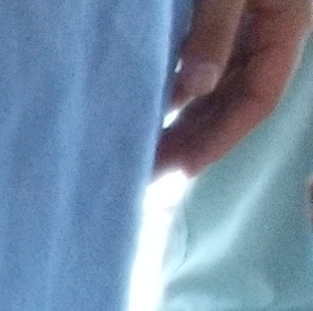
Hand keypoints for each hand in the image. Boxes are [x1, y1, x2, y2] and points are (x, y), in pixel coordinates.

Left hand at [160, 0, 310, 173]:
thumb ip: (214, 32)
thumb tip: (197, 88)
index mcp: (286, 26)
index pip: (260, 98)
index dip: (223, 137)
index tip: (183, 168)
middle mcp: (271, 30)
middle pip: (237, 98)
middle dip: (197, 137)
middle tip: (152, 169)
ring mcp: (251, 21)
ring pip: (221, 83)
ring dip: (187, 117)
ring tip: (150, 147)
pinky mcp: (226, 11)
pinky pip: (206, 59)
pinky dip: (182, 86)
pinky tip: (155, 105)